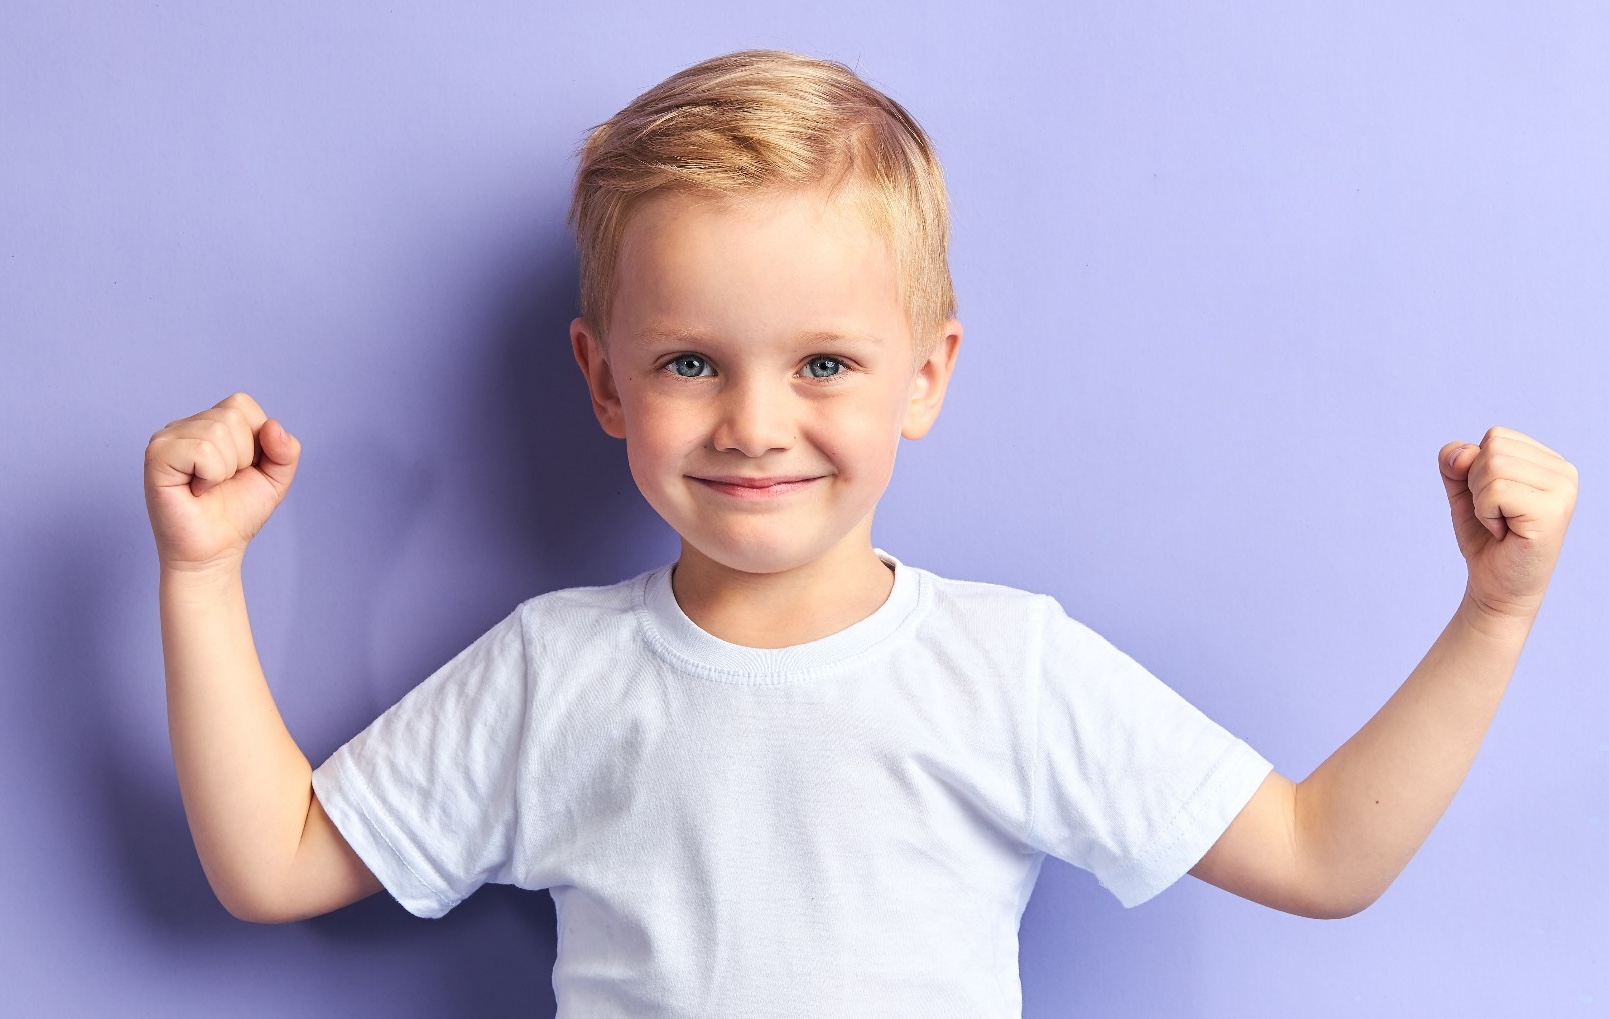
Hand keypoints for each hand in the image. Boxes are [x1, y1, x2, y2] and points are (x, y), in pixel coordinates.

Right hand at [144, 393, 300, 574]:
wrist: (215, 551)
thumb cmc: (237, 514)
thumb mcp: (275, 477)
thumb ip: (286, 449)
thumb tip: (273, 425)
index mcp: (210, 423)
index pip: (241, 404)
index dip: (255, 439)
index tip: (243, 468)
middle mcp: (184, 426)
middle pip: (232, 417)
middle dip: (243, 457)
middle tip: (223, 482)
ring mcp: (167, 439)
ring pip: (217, 432)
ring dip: (226, 469)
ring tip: (209, 486)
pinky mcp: (157, 456)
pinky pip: (201, 449)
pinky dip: (211, 474)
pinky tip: (197, 489)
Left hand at [1439, 426, 1576, 623]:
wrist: (1496, 586)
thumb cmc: (1485, 538)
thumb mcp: (1464, 490)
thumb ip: (1456, 462)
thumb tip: (1461, 453)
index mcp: (1549, 461)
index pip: (1495, 436)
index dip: (1477, 469)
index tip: (1496, 501)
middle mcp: (1564, 471)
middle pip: (1493, 448)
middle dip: (1477, 485)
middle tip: (1497, 515)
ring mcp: (1563, 491)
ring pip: (1493, 467)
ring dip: (1482, 501)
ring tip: (1502, 524)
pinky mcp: (1553, 512)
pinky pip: (1496, 491)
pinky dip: (1487, 514)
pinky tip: (1505, 532)